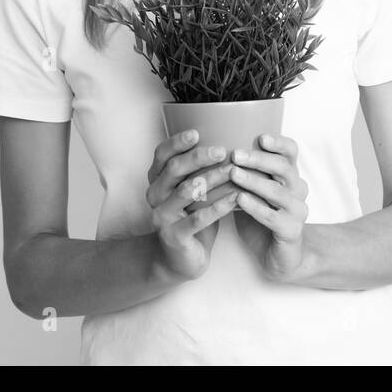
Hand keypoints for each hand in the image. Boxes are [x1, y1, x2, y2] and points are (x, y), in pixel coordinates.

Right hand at [146, 128, 238, 280]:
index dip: (177, 142)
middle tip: (223, 151)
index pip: (161, 155)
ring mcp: (162, 216)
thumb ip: (197, 170)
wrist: (179, 259)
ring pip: (187, 192)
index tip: (197, 132)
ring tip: (233, 171)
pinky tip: (235, 199)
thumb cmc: (190, 217)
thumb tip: (227, 140)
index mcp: (157, 180)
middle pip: (175, 170)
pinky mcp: (174, 236)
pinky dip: (219, 207)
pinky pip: (198, 218)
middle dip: (199, 157)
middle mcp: (155, 196)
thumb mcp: (190, 192)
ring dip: (212, 179)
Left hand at [230, 133, 309, 282]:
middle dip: (258, 159)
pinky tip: (240, 200)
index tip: (260, 137)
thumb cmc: (261, 218)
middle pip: (284, 167)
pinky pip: (273, 217)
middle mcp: (298, 190)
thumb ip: (243, 172)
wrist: (279, 257)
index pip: (291, 152)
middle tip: (235, 153)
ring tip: (233, 173)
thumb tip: (212, 149)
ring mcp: (297, 211)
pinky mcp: (291, 231)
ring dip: (254, 181)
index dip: (278, 143)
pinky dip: (256, 207)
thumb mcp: (252, 191)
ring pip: (277, 191)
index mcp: (290, 176)